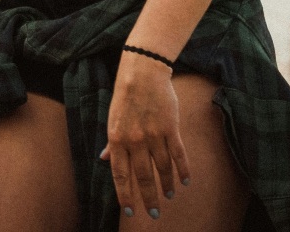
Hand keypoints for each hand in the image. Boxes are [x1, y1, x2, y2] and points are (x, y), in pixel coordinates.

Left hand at [100, 49, 191, 219]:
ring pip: (162, 168)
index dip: (125, 194)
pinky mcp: (171, 129)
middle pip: (143, 176)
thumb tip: (104, 160)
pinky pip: (178, 154)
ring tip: (168, 196)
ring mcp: (154, 135)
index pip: (121, 174)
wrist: (142, 74)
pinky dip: (183, 170)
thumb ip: (112, 143)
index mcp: (117, 139)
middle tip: (153, 214)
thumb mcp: (112, 119)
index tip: (129, 211)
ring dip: (166, 185)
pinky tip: (185, 182)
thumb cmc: (125, 97)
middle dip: (148, 197)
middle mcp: (135, 140)